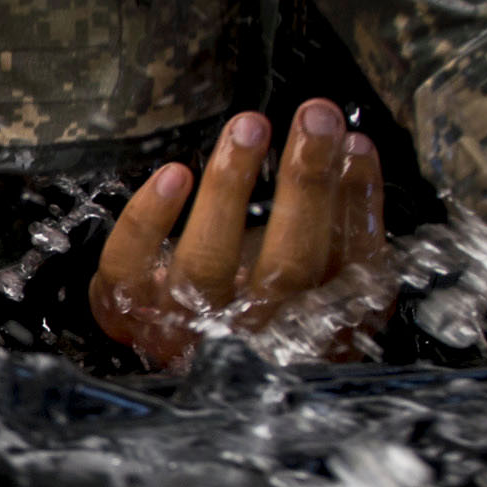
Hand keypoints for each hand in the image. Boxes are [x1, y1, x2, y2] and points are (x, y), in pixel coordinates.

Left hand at [93, 102, 392, 371]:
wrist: (181, 367)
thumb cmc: (257, 308)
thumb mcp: (316, 281)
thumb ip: (342, 227)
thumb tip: (353, 149)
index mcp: (311, 332)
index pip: (349, 272)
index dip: (359, 205)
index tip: (357, 144)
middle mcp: (248, 337)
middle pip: (286, 267)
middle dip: (306, 186)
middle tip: (316, 119)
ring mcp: (182, 328)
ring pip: (205, 265)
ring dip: (229, 188)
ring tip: (250, 127)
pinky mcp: (127, 311)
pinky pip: (129, 266)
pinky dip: (146, 220)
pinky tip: (175, 173)